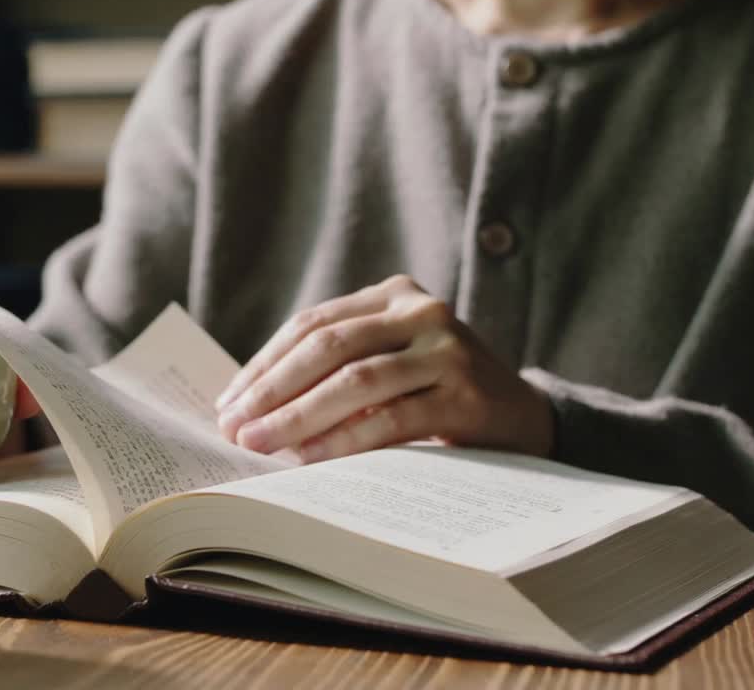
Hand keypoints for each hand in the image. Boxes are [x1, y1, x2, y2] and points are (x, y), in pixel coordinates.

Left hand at [215, 275, 554, 462]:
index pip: (313, 324)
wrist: (525, 418)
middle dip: (271, 389)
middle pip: (328, 345)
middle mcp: (422, 311)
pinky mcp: (466, 395)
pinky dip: (344, 440)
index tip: (228, 401)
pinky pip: (390, 419)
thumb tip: (251, 407)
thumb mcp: (392, 362)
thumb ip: (339, 367)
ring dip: (298, 416)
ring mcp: (448, 350)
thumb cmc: (438, 393)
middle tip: (234, 425)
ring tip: (259, 445)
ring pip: (355, 380)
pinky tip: (309, 459)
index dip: (264, 363)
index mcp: (394, 295)